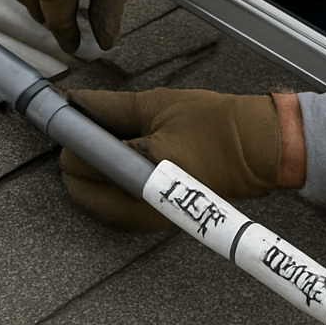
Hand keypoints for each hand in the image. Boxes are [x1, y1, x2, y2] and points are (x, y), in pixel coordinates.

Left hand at [60, 87, 283, 230]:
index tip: (69, 116)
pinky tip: (120, 160)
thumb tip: (75, 102)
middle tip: (90, 127)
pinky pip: (112, 208)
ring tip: (109, 141)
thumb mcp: (158, 104)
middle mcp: (140, 204)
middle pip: (79, 186)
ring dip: (90, 172)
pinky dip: (106, 185)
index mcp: (141, 171)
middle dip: (77, 156)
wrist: (256, 150)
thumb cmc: (215, 125)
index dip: (70, 135)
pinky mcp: (153, 221)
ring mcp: (146, 219)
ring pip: (92, 201)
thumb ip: (110, 107)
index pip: (79, 161)